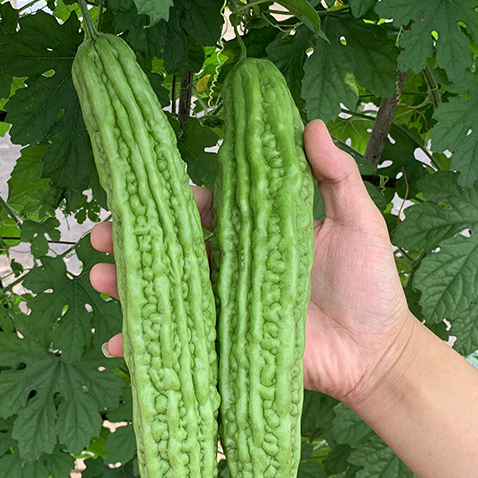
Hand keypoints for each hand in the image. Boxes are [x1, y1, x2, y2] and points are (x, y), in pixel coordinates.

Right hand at [88, 119, 414, 409]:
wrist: (378, 352)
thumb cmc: (371, 285)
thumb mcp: (358, 223)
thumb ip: (336, 177)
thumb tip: (313, 124)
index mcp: (258, 236)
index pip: (209, 211)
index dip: (179, 203)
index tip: (145, 193)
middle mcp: (235, 269)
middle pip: (176, 249)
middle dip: (134, 240)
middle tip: (100, 234)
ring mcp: (227, 309)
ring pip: (171, 291)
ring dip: (130, 284)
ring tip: (100, 278)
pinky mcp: (229, 346)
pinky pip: (184, 342)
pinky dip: (149, 345)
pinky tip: (119, 344)